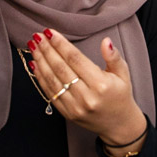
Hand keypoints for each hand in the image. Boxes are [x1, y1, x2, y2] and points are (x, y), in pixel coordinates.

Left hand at [27, 29, 144, 144]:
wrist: (119, 124)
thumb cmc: (120, 95)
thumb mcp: (123, 74)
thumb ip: (114, 57)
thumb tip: (106, 41)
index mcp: (101, 85)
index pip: (75, 59)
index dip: (61, 44)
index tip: (50, 32)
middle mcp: (86, 96)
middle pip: (61, 68)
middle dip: (47, 50)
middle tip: (38, 35)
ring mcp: (75, 107)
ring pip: (52, 80)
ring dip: (40, 61)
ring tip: (33, 46)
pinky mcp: (67, 113)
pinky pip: (50, 93)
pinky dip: (40, 78)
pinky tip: (35, 64)